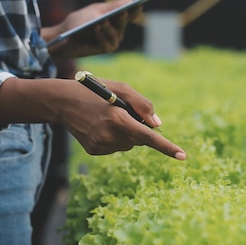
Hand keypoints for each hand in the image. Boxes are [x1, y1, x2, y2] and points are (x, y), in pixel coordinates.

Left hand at [45, 0, 142, 58]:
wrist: (64, 35)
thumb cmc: (80, 20)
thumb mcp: (96, 10)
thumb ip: (113, 5)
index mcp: (116, 19)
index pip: (129, 15)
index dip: (135, 10)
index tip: (139, 4)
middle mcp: (116, 30)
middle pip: (124, 23)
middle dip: (123, 17)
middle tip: (124, 11)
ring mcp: (111, 40)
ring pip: (115, 33)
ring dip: (109, 27)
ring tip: (103, 20)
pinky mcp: (104, 49)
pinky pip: (106, 42)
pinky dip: (101, 34)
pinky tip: (97, 27)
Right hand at [61, 79, 185, 158]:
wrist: (61, 102)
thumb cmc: (94, 90)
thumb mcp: (120, 87)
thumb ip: (143, 104)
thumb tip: (157, 125)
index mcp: (117, 118)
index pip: (148, 137)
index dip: (167, 147)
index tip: (183, 156)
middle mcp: (109, 135)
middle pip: (139, 139)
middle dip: (139, 128)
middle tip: (123, 111)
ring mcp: (100, 145)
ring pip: (128, 144)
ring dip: (126, 133)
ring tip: (107, 117)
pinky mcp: (94, 151)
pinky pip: (115, 147)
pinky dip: (114, 138)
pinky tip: (100, 126)